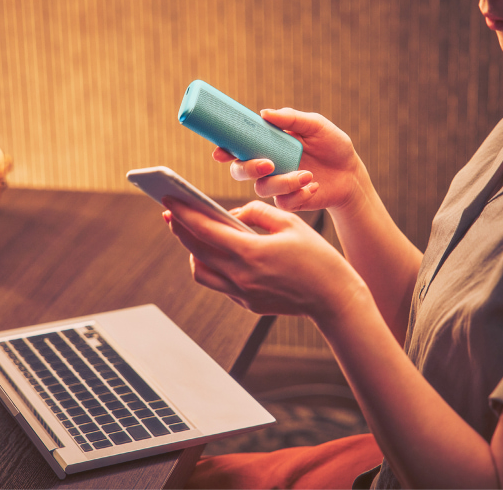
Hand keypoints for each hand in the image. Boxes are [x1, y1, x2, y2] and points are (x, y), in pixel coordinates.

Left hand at [162, 197, 365, 321]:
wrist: (333, 299)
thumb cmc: (317, 257)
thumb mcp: (290, 223)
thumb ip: (256, 213)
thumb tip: (231, 214)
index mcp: (251, 253)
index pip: (204, 229)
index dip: (183, 212)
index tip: (169, 198)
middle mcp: (240, 276)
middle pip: (195, 250)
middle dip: (180, 229)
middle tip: (172, 212)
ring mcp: (242, 294)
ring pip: (200, 272)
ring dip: (192, 251)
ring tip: (193, 233)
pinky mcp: (246, 303)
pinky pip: (218, 283)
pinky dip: (211, 265)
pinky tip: (215, 252)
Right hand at [213, 108, 365, 212]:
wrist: (351, 174)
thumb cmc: (333, 146)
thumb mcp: (316, 126)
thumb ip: (292, 119)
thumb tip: (265, 113)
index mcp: (269, 145)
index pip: (239, 146)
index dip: (224, 150)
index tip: (220, 152)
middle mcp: (268, 165)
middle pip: (240, 171)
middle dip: (248, 169)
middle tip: (269, 165)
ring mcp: (276, 185)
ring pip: (262, 188)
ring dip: (283, 182)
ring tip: (306, 175)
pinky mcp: (289, 201)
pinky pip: (282, 202)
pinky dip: (299, 194)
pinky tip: (314, 186)